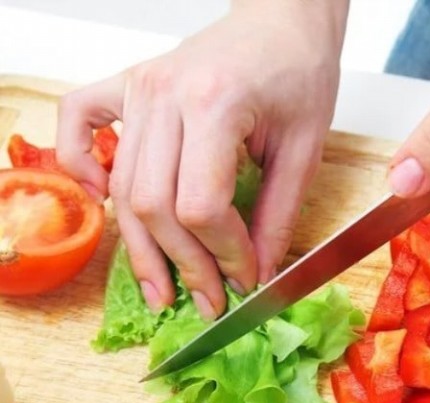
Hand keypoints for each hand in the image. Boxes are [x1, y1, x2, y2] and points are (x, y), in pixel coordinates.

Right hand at [57, 0, 347, 317]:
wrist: (282, 23)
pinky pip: (78, 125)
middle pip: (154, 204)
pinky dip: (82, 165)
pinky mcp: (126, 85)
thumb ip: (278, 215)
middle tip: (208, 302)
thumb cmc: (298, 74)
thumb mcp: (304, 150)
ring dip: (142, 247)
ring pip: (122, 186)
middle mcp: (164, 95)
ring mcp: (138, 89)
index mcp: (214, 104)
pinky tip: (105, 203)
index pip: (201, 204)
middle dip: (183, 264)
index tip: (246, 279)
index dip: (223, 254)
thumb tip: (257, 275)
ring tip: (162, 289)